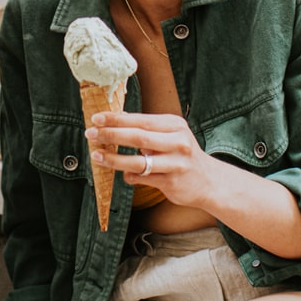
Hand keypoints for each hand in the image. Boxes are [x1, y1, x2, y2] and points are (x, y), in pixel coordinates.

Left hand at [87, 111, 216, 208]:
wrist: (209, 181)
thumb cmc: (182, 154)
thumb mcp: (171, 134)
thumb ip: (147, 128)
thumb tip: (115, 119)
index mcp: (175, 125)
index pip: (140, 119)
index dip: (116, 119)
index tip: (96, 118)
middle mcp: (177, 143)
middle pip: (138, 137)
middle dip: (111, 135)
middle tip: (91, 134)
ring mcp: (175, 164)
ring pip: (137, 162)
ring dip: (113, 158)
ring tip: (97, 155)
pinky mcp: (172, 183)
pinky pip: (141, 178)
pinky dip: (128, 175)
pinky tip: (124, 173)